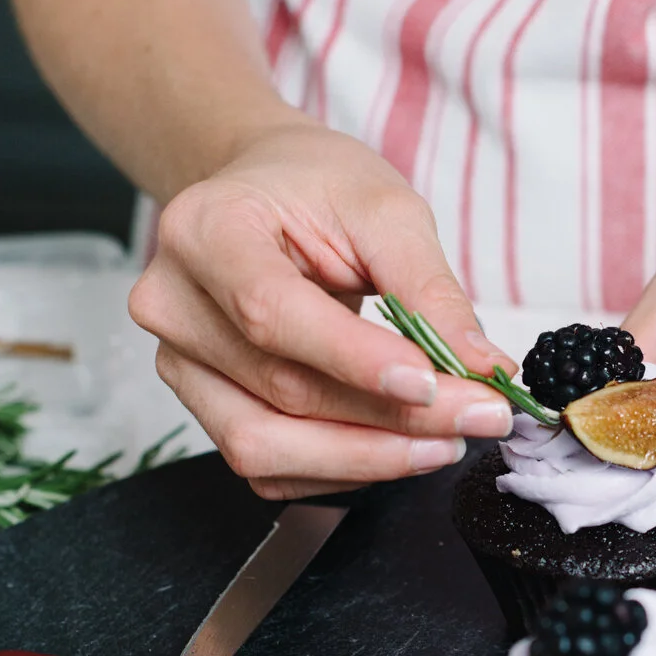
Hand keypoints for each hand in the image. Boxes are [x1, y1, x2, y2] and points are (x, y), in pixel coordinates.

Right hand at [129, 119, 513, 496]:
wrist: (266, 190)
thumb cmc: (315, 186)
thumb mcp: (385, 209)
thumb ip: (429, 288)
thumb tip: (481, 366)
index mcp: (205, 230)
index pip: (271, 313)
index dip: (354, 360)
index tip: (433, 382)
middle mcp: (174, 303)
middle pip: (280, 390)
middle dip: (391, 417)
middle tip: (479, 417)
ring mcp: (181, 362)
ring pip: (266, 446)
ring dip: (367, 458)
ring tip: (446, 440)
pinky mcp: (204, 405)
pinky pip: (269, 467)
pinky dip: (342, 468)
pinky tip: (398, 446)